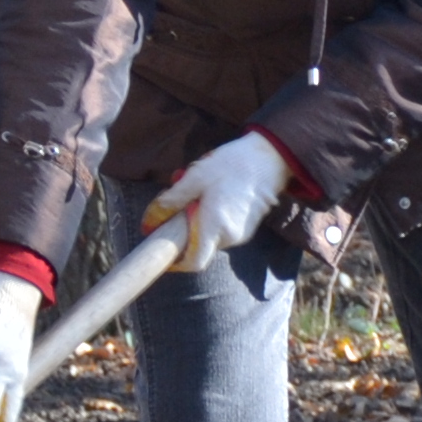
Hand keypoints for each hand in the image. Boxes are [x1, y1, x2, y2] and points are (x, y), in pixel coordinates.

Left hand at [145, 130, 291, 272]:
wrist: (272, 157)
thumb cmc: (232, 165)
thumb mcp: (195, 178)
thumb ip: (170, 201)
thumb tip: (149, 222)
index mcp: (215, 228)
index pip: (193, 263)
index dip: (176, 264)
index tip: (163, 253)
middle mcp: (230, 237)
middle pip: (199, 247)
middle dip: (184, 231)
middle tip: (177, 203)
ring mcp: (242, 233)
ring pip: (210, 237)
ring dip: (198, 222)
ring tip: (196, 192)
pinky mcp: (248, 226)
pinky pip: (223, 230)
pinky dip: (212, 219)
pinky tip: (213, 194)